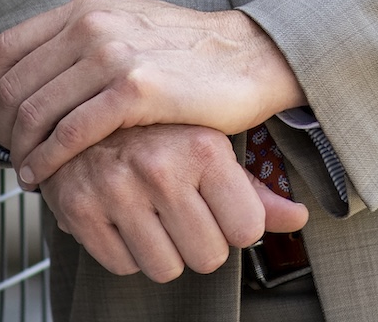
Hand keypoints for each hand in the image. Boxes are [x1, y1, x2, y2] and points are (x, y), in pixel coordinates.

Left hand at [0, 0, 308, 188]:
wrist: (248, 57)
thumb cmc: (188, 52)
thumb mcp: (127, 26)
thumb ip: (83, 39)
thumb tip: (36, 71)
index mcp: (86, 7)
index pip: (9, 48)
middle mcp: (93, 24)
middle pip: (16, 84)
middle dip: (3, 128)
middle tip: (9, 155)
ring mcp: (113, 55)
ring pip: (37, 111)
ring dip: (21, 150)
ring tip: (26, 172)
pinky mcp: (135, 90)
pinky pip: (70, 133)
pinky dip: (47, 160)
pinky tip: (44, 176)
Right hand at [39, 124, 309, 282]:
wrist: (84, 109)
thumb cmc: (159, 130)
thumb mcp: (212, 147)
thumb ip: (256, 191)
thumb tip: (298, 218)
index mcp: (204, 148)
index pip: (246, 230)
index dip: (235, 225)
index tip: (219, 207)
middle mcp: (161, 166)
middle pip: (208, 257)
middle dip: (199, 242)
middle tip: (183, 210)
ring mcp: (116, 188)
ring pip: (165, 268)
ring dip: (162, 250)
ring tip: (153, 212)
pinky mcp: (79, 208)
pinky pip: (122, 265)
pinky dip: (125, 249)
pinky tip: (123, 214)